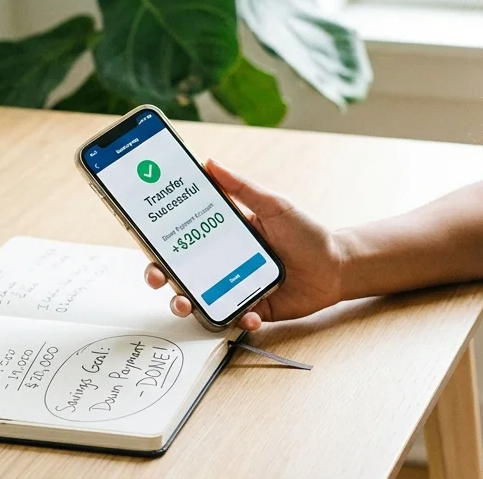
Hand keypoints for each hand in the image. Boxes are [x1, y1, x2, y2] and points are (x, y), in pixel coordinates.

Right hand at [144, 158, 345, 330]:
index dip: (160, 242)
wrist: (337, 265)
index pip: (182, 239)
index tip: (146, 240)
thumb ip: (242, 188)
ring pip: (200, 300)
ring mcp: (235, 288)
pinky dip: (238, 320)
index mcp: (223, 236)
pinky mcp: (253, 310)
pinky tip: (247, 314)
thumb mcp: (274, 206)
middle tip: (159, 278)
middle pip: (181, 273)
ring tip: (188, 304)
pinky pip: (235, 319)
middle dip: (162, 277)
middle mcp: (223, 264)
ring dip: (187, 305)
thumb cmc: (306, 233)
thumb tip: (211, 163)